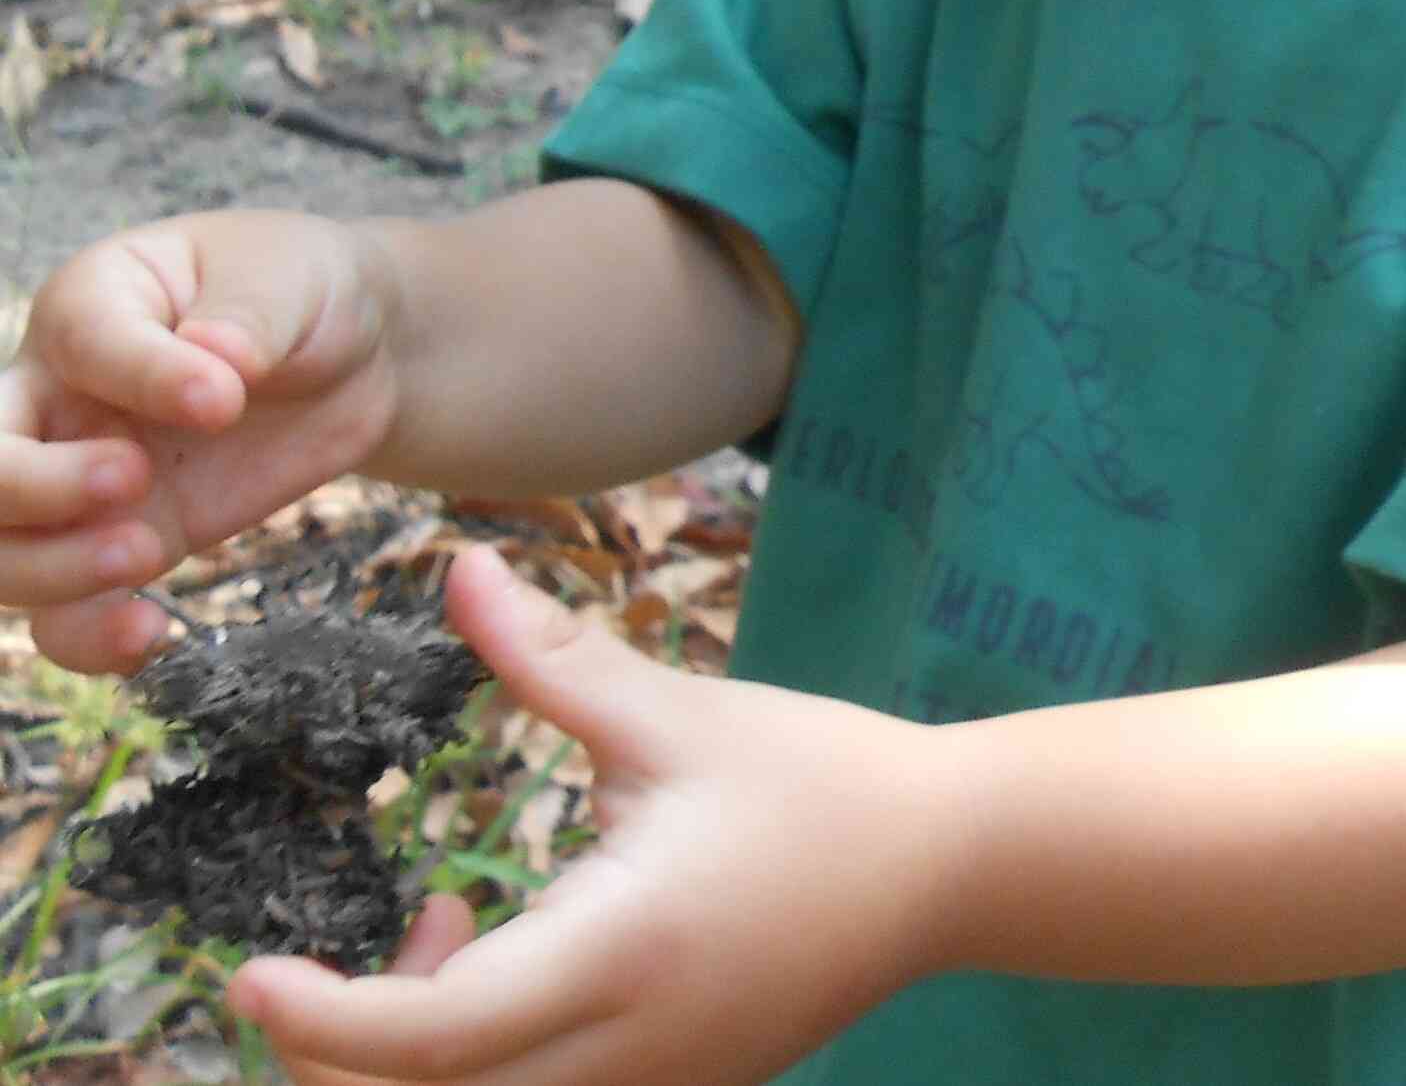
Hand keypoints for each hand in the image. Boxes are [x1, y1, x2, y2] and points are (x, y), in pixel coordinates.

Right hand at [0, 212, 401, 671]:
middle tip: (135, 477)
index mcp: (91, 303)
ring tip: (147, 555)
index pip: (78, 339)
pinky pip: (64, 611)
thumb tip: (217, 356)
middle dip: (32, 485)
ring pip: (2, 546)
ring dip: (52, 569)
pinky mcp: (121, 541)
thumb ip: (249, 315)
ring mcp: (79, 479)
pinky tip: (146, 632)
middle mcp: (57, 395)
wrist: (350, 357)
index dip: (141, 375)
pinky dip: (86, 636)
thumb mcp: (290, 278)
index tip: (225, 398)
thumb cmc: (299, 294)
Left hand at [228, 548, 954, 1085]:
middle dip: (340, 1060)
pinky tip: (508, 953)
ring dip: (411, 1064)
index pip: (426, 1040)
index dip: (319, 1023)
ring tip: (449, 931)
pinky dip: (476, 1067)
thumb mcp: (683, 714)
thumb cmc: (822, 779)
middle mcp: (628, 1051)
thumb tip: (458, 571)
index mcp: (621, 951)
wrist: (951, 865)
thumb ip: (558, 658)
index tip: (252, 974)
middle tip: (343, 954)